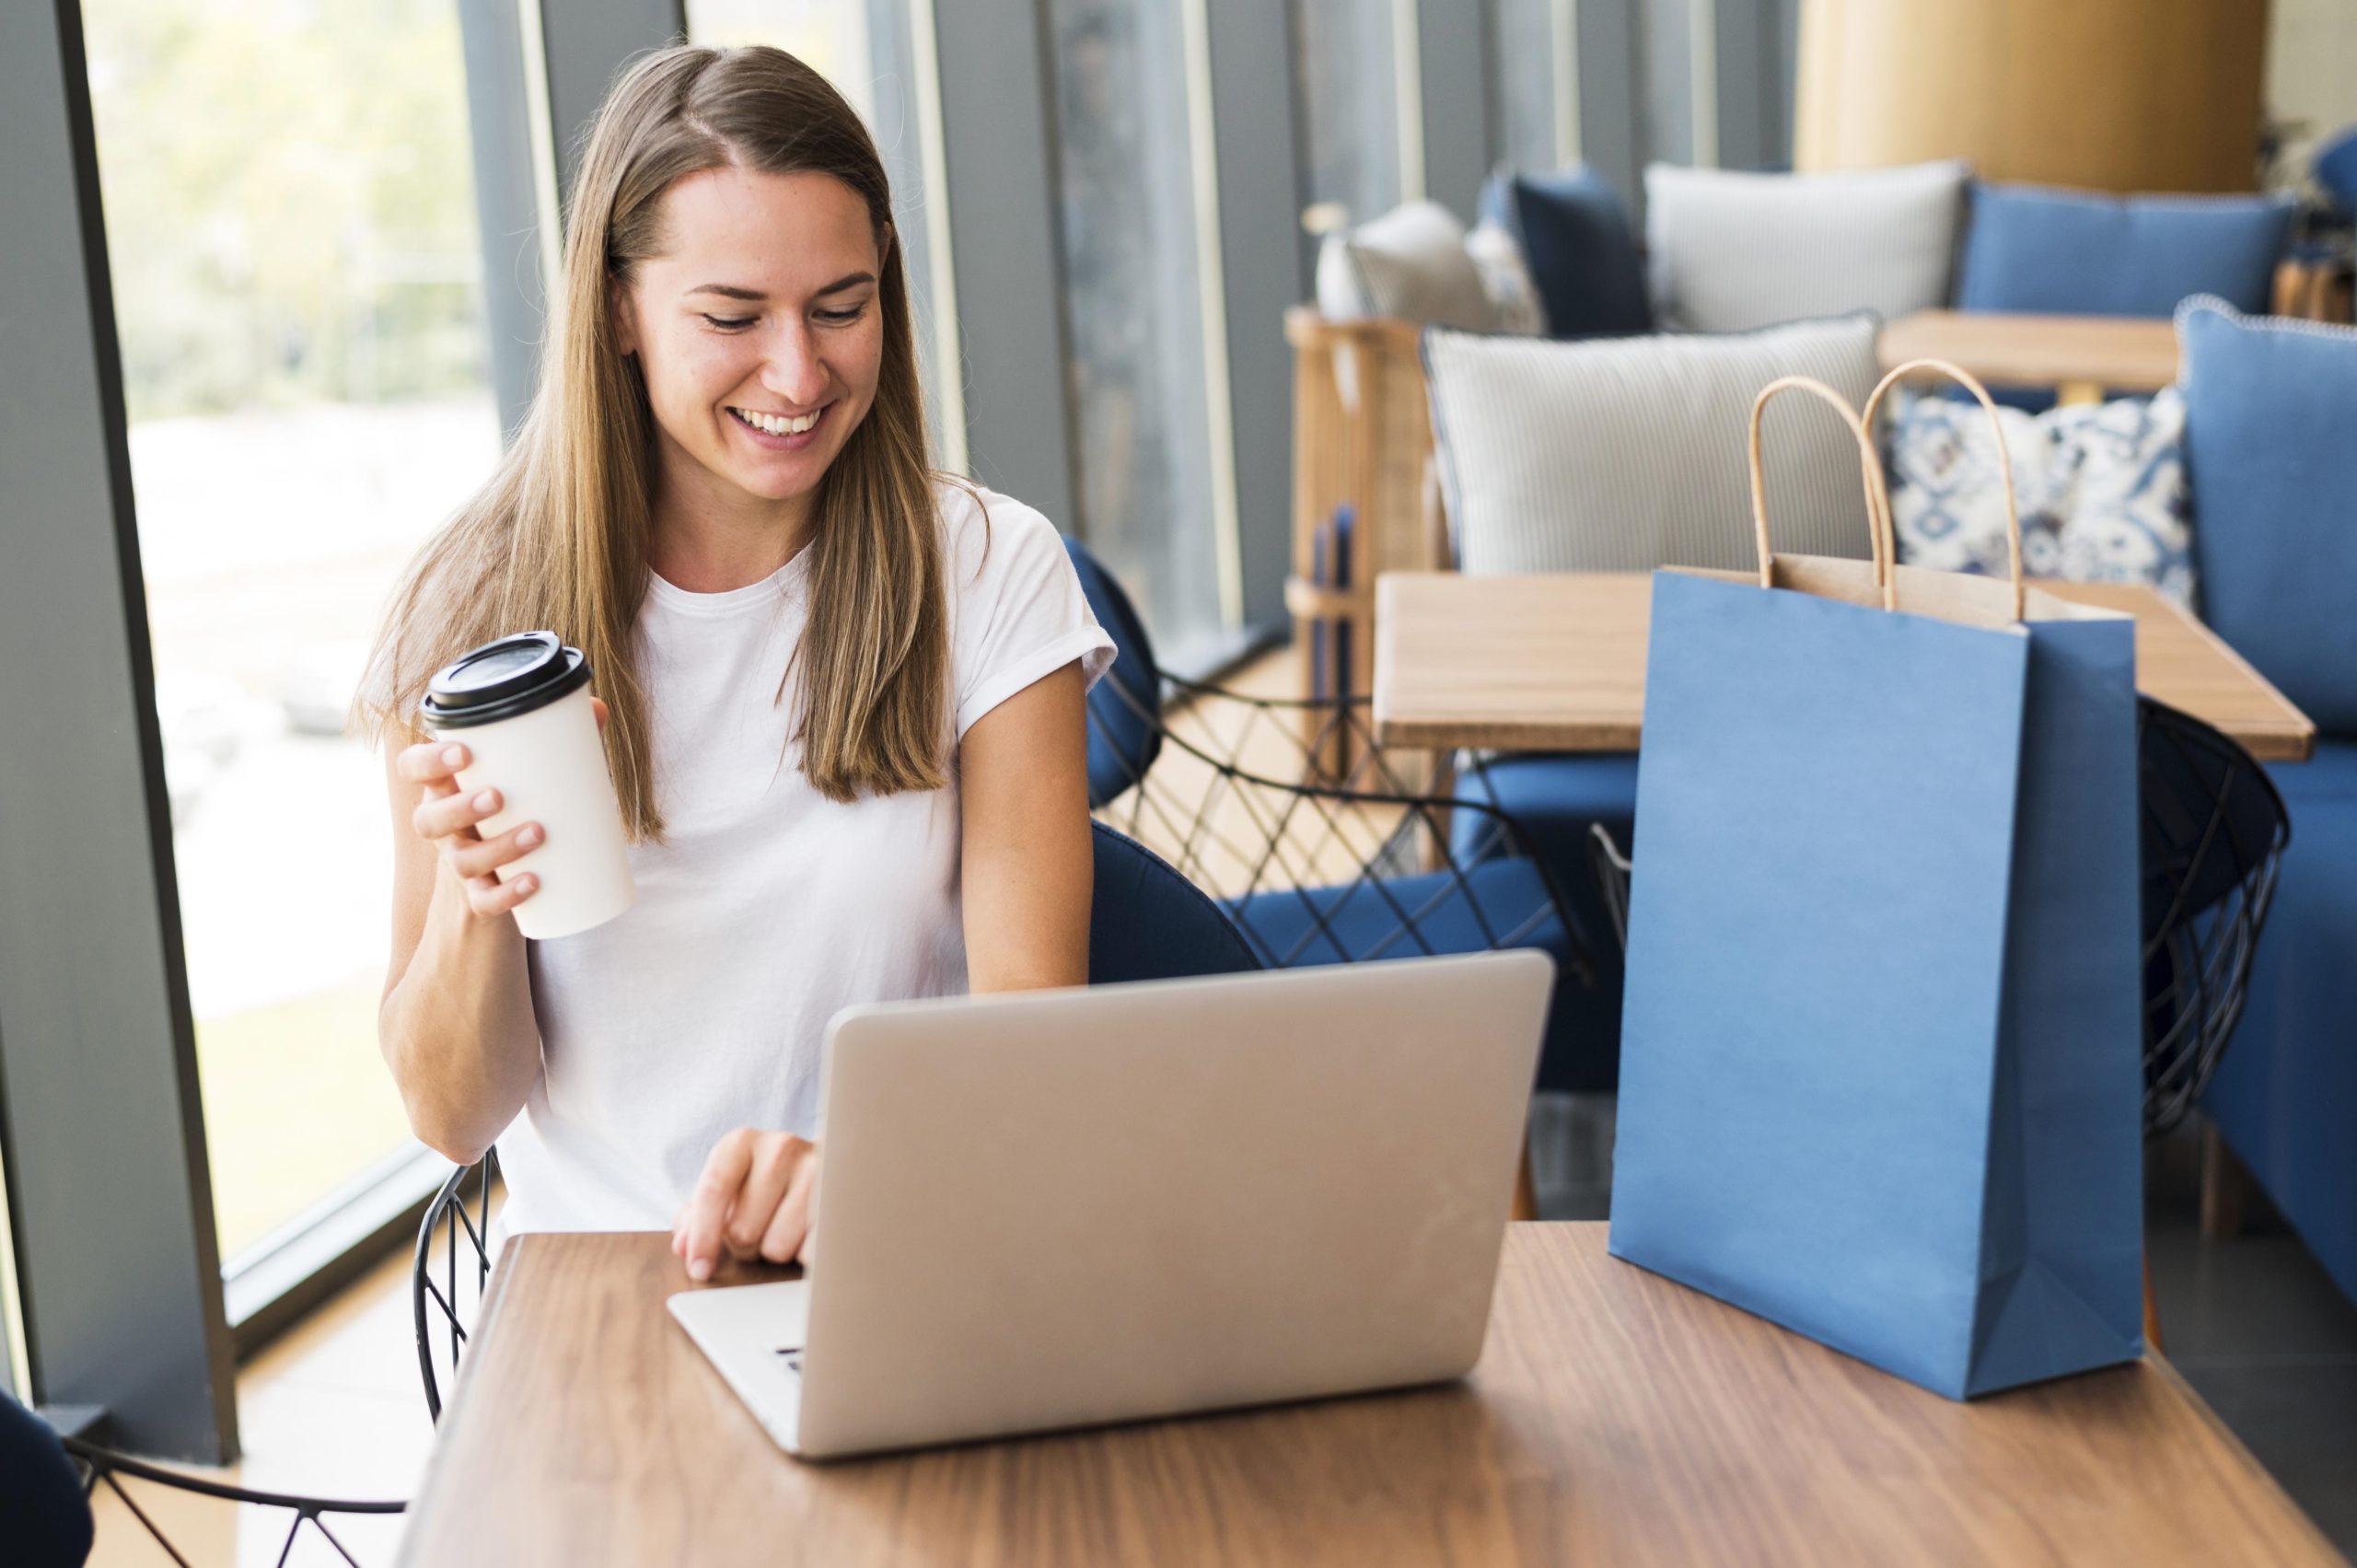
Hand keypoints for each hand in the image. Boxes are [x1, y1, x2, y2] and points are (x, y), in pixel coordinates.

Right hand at [394, 699, 606, 919]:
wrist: (504, 881)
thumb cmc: (515, 810)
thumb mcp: (529, 777)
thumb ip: (558, 740)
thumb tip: (597, 707)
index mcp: (447, 788)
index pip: (413, 768)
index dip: (427, 761)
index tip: (464, 753)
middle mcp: (444, 827)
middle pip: (428, 819)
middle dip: (460, 808)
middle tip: (499, 797)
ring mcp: (459, 864)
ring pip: (460, 860)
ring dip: (497, 848)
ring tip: (537, 833)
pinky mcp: (479, 898)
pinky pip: (484, 901)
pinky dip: (507, 894)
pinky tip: (533, 883)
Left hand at [673, 1128, 819, 1280]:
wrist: (825, 1161)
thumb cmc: (764, 1181)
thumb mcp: (726, 1187)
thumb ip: (696, 1217)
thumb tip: (683, 1247)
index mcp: (741, 1142)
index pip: (714, 1191)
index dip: (703, 1237)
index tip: (699, 1270)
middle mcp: (780, 1148)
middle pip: (742, 1230)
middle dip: (743, 1245)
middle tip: (755, 1230)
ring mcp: (816, 1170)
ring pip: (777, 1246)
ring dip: (774, 1251)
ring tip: (782, 1228)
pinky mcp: (842, 1198)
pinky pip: (810, 1253)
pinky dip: (803, 1254)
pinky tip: (806, 1232)